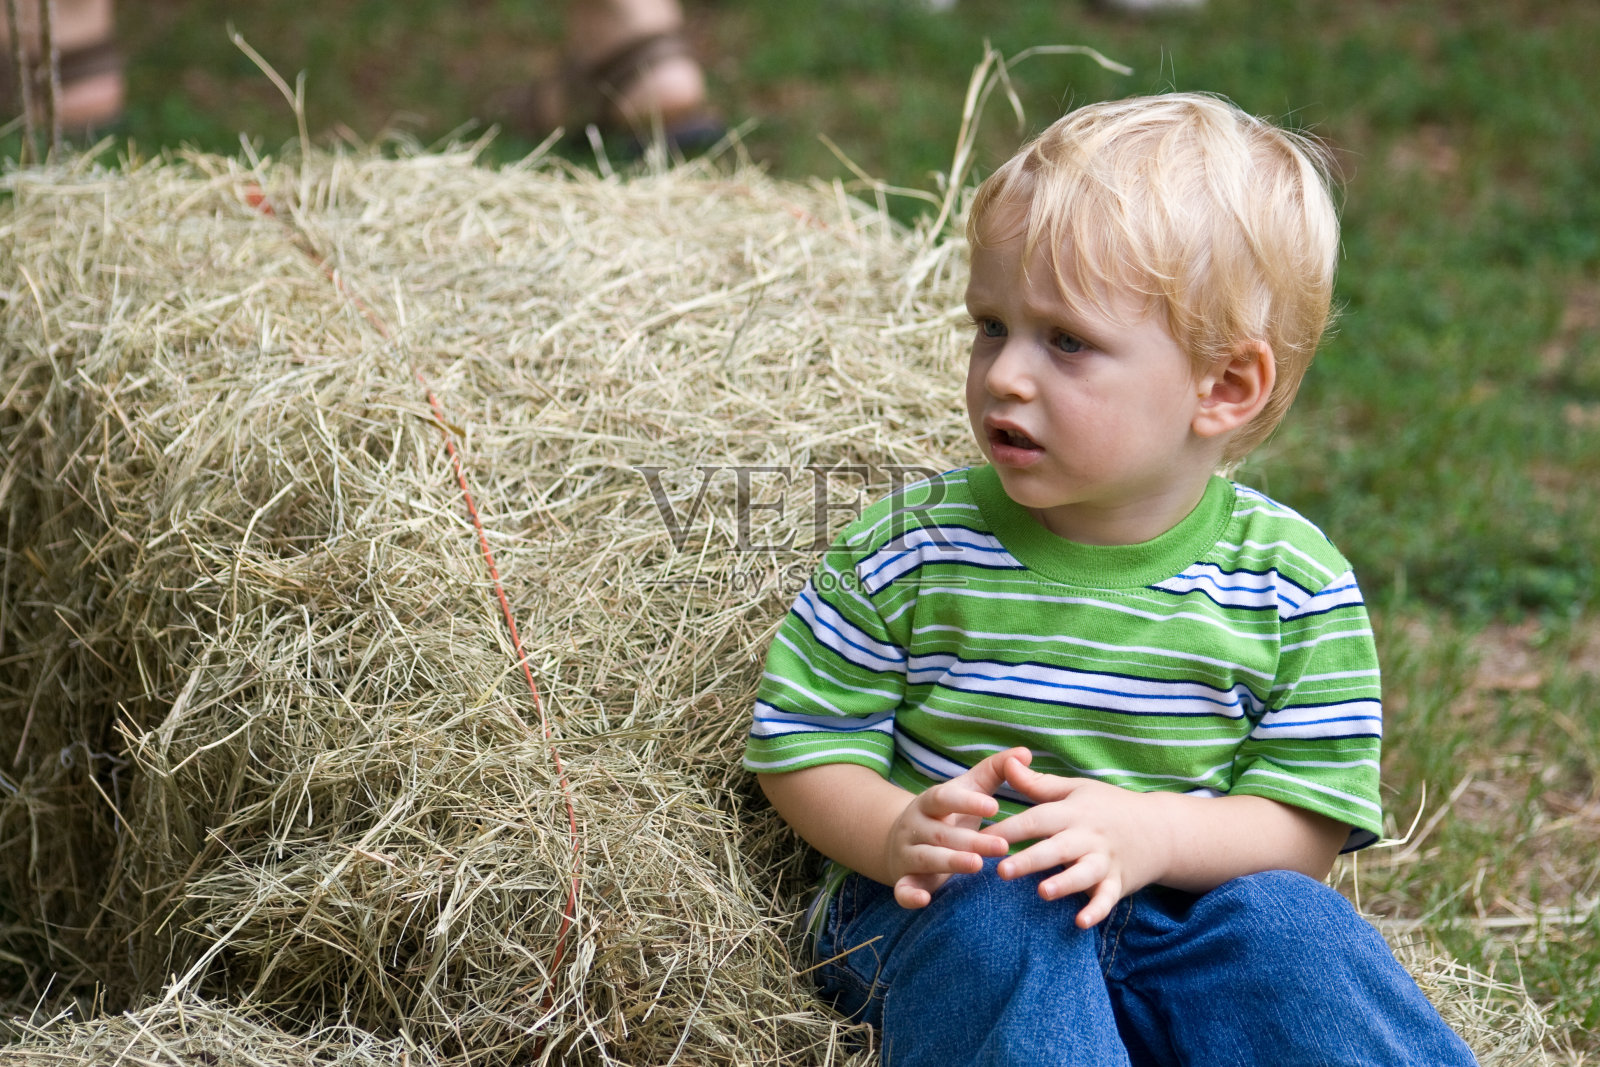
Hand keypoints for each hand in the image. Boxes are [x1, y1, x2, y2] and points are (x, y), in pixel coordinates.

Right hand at [883, 747, 1028, 908]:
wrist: (903, 839)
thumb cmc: (948, 813)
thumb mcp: (968, 789)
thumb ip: (995, 771)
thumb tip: (1025, 753)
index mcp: (930, 802)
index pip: (944, 797)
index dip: (967, 802)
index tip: (995, 807)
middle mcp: (915, 826)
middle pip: (940, 833)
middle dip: (970, 840)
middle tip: (1002, 847)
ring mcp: (907, 854)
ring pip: (925, 858)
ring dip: (949, 862)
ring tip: (977, 866)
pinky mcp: (905, 880)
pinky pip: (903, 889)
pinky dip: (910, 895)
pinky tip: (924, 900)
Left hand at [986, 757, 1170, 927]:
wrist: (1160, 829)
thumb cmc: (1109, 806)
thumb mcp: (1076, 789)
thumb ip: (1038, 783)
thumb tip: (1006, 762)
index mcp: (1073, 812)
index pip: (1037, 819)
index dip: (1009, 828)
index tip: (982, 837)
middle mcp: (1088, 837)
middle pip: (1056, 848)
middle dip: (1030, 859)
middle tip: (1002, 870)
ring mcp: (1105, 861)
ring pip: (1083, 873)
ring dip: (1063, 883)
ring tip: (1042, 892)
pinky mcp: (1119, 883)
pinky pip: (1107, 899)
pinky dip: (1096, 910)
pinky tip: (1081, 922)